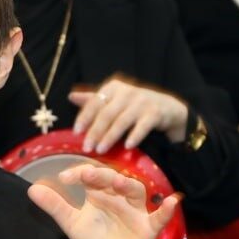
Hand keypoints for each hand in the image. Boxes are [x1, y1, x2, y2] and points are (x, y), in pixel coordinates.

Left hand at [28, 164, 179, 238]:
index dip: (79, 174)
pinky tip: (172, 201)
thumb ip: (55, 207)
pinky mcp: (148, 228)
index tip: (64, 179)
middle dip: (102, 176)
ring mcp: (135, 211)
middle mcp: (119, 197)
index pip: (91, 175)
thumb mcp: (72, 224)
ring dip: (128, 186)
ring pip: (135, 192)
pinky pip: (160, 217)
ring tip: (119, 182)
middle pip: (113, 179)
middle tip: (88, 174)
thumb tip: (32, 189)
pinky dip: (166, 210)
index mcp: (99, 193)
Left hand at [69, 77, 189, 152]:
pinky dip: (135, 136)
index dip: (85, 117)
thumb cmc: (134, 105)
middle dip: (95, 131)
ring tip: (100, 150)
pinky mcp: (155, 113)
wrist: (167, 108)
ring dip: (110, 136)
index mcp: (114, 88)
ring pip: (122, 121)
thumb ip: (94, 100)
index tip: (76, 132)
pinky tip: (127, 147)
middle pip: (107, 113)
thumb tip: (71, 96)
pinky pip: (143, 126)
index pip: (95, 102)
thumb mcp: (114, 100)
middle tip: (86, 147)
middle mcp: (127, 92)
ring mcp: (142, 102)